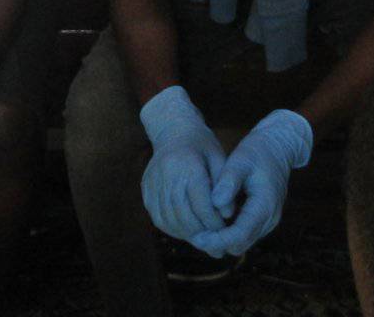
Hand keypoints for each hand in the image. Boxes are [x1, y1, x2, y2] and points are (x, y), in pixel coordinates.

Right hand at [139, 86, 228, 242]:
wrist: (173, 132)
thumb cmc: (202, 147)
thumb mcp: (220, 159)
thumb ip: (226, 186)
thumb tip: (228, 215)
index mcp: (187, 165)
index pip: (201, 203)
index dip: (213, 221)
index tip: (225, 229)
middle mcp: (166, 174)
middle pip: (183, 213)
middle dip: (201, 232)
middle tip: (216, 241)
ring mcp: (153, 182)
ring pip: (169, 218)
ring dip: (187, 233)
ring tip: (203, 238)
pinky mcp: (146, 189)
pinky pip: (158, 217)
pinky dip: (172, 228)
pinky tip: (186, 230)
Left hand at [190, 109, 311, 257]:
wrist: (277, 149)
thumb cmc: (257, 152)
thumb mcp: (241, 160)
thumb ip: (229, 181)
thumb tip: (215, 202)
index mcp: (265, 205)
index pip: (240, 234)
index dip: (218, 240)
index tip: (198, 239)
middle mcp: (269, 219)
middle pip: (241, 244)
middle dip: (217, 243)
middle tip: (193, 236)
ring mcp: (267, 221)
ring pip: (242, 242)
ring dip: (221, 241)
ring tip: (197, 232)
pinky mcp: (261, 218)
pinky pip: (243, 233)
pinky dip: (227, 234)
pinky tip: (208, 225)